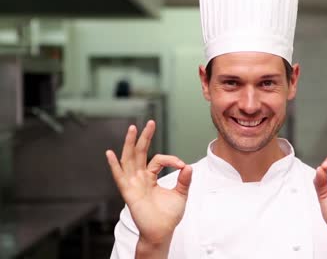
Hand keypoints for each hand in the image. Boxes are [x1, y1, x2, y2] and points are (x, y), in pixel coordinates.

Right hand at [106, 120, 191, 244]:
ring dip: (130, 144)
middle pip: (140, 153)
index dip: (170, 159)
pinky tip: (110, 153)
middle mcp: (140, 178)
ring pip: (129, 159)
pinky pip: (119, 177)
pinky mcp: (129, 192)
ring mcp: (133, 184)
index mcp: (150, 177)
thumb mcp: (180, 194)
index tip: (182, 166)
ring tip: (132, 129)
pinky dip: (114, 165)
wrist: (161, 232)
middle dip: (145, 137)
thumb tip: (188, 166)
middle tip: (150, 122)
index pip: (157, 160)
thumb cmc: (168, 216)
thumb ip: (184, 180)